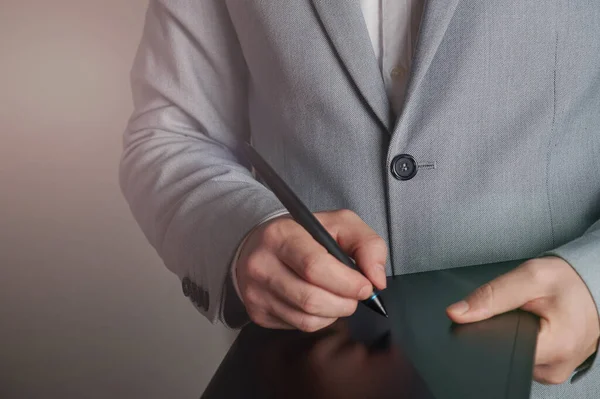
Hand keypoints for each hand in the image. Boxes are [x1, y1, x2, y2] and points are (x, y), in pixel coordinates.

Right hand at [237, 209, 386, 331]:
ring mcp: (256, 291)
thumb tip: (376, 279)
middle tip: (354, 293)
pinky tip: (319, 302)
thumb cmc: (305, 234)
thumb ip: (367, 244)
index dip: (347, 282)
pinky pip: (299, 327)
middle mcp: (262, 264)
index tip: (365, 286)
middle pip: (311, 299)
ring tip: (337, 295)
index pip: (314, 266)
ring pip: (307, 319)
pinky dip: (319, 319)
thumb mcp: (340, 224)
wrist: (260, 245)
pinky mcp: (257, 312)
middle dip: (345, 302)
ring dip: (334, 312)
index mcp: (281, 234)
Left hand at [446, 256, 599, 383]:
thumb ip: (491, 296)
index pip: (501, 350)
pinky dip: (519, 342)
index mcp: (555, 345)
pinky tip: (526, 326)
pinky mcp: (552, 368)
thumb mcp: (529, 277)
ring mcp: (555, 371)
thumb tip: (457, 312)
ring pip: (513, 358)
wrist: (591, 285)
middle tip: (514, 310)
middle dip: (498, 331)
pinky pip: (524, 358)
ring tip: (524, 316)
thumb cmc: (569, 282)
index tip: (486, 317)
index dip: (485, 331)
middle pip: (505, 356)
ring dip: (510, 337)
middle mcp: (556, 366)